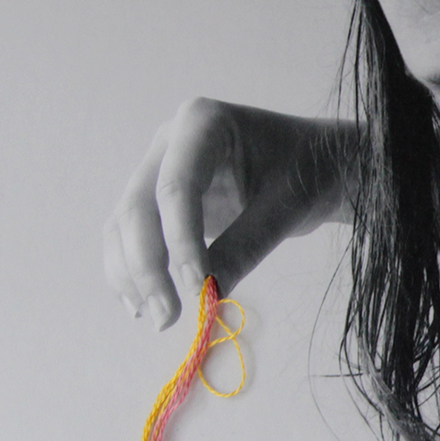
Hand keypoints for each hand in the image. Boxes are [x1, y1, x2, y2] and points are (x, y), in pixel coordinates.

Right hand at [105, 98, 351, 329]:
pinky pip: (131, 236)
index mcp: (201, 123)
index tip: (196, 288)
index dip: (181, 241)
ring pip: (124, 225)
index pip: (176, 187)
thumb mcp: (285, 208)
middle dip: (147, 266)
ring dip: (131, 274)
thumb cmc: (308, 173)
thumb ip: (246, 246)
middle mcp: (169, 141)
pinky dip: (131, 270)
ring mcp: (158, 168)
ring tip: (156, 317)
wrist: (315, 164)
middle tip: (166, 316)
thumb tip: (209, 296)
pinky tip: (142, 305)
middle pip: (138, 207)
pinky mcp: (157, 200)